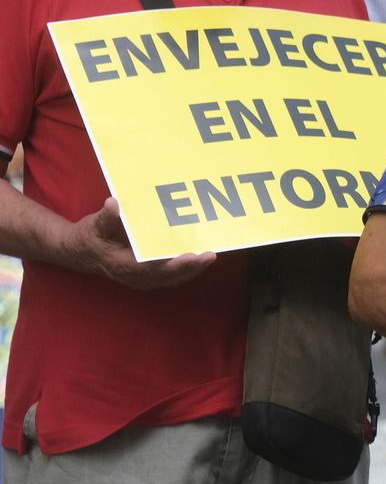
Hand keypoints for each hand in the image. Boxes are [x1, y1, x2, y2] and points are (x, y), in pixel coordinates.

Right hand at [68, 197, 215, 289]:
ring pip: (171, 278)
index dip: (175, 264)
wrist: (76, 252)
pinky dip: (184, 269)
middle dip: (191, 267)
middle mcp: (134, 276)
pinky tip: (197, 259)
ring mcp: (140, 279)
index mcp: (122, 265)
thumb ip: (105, 217)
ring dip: (191, 269)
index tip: (193, 256)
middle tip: (211, 255)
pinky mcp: (144, 276)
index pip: (154, 268)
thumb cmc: (86, 237)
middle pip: (168, 276)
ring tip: (209, 256)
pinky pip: (169, 276)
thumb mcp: (92, 226)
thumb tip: (114, 204)